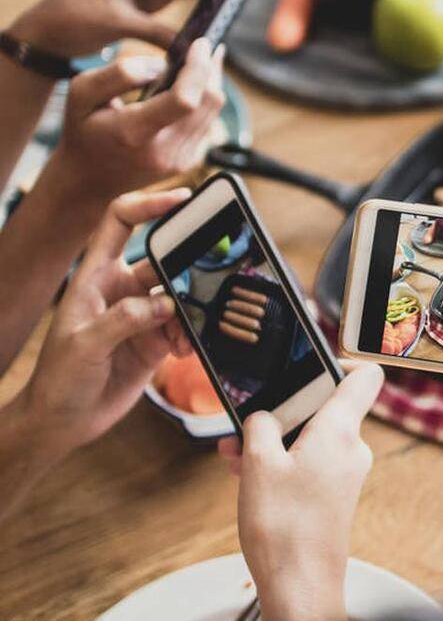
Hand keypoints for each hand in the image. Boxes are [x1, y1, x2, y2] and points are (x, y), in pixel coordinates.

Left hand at [19, 189, 192, 458]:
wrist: (64, 421)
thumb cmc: (59, 379)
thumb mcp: (83, 345)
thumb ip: (123, 319)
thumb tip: (164, 304)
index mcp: (95, 276)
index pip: (121, 221)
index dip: (149, 203)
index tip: (183, 199)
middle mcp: (121, 289)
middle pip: (163, 260)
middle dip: (187, 266)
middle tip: (206, 277)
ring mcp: (142, 314)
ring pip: (180, 295)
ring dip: (190, 312)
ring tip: (183, 334)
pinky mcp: (156, 339)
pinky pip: (185, 326)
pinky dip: (191, 336)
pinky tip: (183, 351)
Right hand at [58, 39, 224, 196]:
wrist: (88, 179)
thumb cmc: (83, 130)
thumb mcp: (81, 93)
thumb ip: (119, 73)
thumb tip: (161, 66)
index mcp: (134, 132)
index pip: (184, 99)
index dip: (198, 68)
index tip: (199, 43)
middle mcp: (163, 151)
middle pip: (208, 102)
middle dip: (209, 69)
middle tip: (203, 45)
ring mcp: (179, 160)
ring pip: (214, 111)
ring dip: (211, 82)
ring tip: (201, 60)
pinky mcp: (188, 162)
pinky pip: (209, 123)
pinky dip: (206, 100)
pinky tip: (195, 84)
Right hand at [217, 362, 383, 620]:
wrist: (300, 586)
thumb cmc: (284, 527)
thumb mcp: (257, 463)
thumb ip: (261, 426)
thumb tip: (264, 417)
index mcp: (341, 430)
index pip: (366, 377)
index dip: (343, 361)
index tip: (313, 360)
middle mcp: (352, 448)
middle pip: (325, 407)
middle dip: (283, 411)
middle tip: (248, 423)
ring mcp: (346, 473)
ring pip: (311, 438)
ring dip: (274, 440)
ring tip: (235, 457)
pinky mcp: (335, 495)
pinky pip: (310, 463)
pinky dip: (282, 463)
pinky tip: (248, 476)